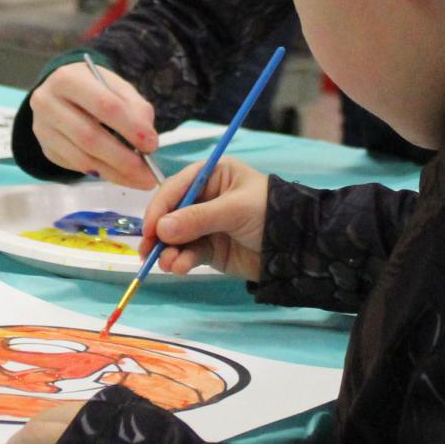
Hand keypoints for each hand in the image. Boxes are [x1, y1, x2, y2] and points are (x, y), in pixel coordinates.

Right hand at [28, 62, 158, 187]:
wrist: (62, 94)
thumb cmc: (94, 88)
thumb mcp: (116, 87)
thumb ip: (136, 108)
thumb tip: (148, 141)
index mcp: (67, 78)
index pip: (104, 105)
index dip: (130, 127)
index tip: (152, 144)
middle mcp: (47, 103)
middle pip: (89, 136)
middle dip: (123, 158)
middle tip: (149, 172)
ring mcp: (43, 129)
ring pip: (82, 158)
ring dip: (115, 173)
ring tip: (141, 179)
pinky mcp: (47, 149)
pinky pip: (78, 167)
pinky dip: (104, 174)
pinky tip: (123, 176)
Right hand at [141, 155, 268, 281]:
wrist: (297, 247)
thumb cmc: (269, 213)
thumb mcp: (234, 210)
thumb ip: (198, 218)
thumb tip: (161, 229)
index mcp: (211, 175)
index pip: (176, 188)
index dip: (160, 207)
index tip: (149, 229)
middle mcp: (204, 198)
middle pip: (170, 213)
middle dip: (158, 233)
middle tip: (148, 251)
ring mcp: (205, 225)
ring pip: (176, 237)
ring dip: (168, 251)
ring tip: (168, 264)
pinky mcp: (209, 249)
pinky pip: (188, 253)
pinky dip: (180, 261)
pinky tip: (179, 268)